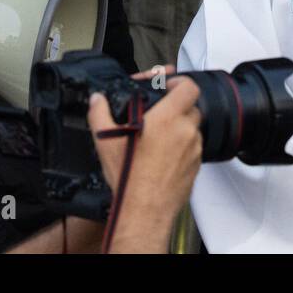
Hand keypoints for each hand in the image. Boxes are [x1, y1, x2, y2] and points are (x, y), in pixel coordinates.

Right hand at [88, 76, 200, 250]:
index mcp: (167, 118)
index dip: (180, 82)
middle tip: (160, 114)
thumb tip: (96, 100)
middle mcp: (185, 131)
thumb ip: (99, 113)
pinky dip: (182, 148)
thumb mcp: (106, 140)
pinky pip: (193, 149)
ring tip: (159, 138)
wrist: (144, 210)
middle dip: (177, 107)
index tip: (169, 86)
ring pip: (193, 129)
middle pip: (191, 107)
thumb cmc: (130, 177)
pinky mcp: (196, 167)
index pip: (188, 87)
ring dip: (180, 128)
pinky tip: (163, 157)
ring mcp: (194, 150)